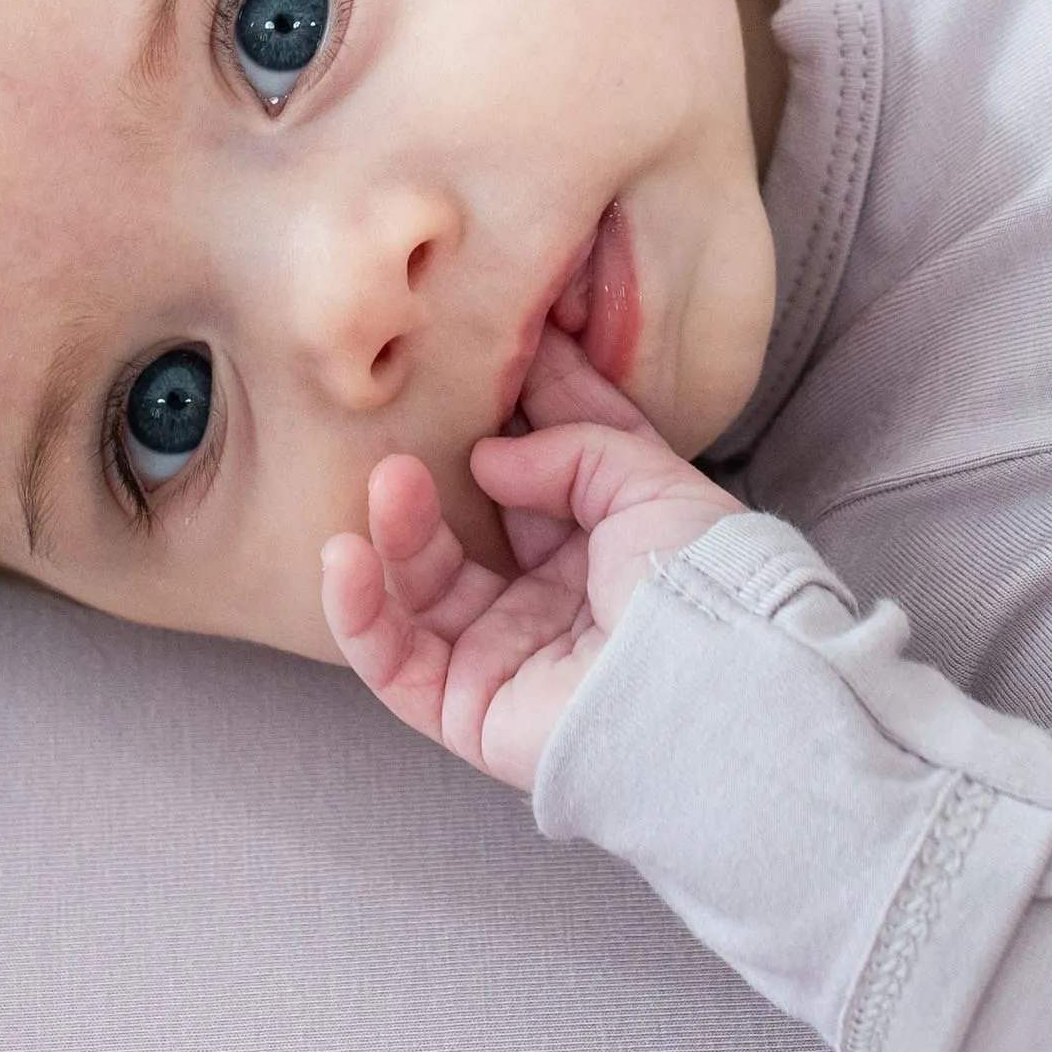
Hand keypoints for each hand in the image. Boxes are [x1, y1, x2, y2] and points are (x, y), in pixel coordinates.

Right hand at [320, 323, 744, 793]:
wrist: (705, 691)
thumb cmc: (696, 583)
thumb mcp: (653, 481)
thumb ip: (574, 446)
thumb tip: (490, 454)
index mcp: (610, 538)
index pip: (544, 465)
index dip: (513, 408)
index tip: (477, 344)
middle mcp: (555, 593)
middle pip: (470, 521)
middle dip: (437, 468)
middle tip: (412, 414)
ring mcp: (507, 651)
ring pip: (422, 585)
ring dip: (395, 530)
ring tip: (390, 481)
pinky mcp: (469, 707)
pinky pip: (392, 663)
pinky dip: (357, 612)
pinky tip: (346, 557)